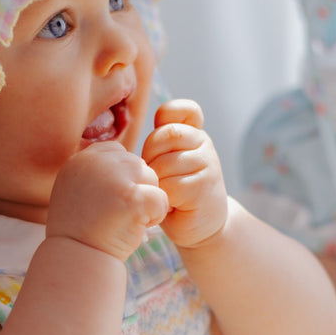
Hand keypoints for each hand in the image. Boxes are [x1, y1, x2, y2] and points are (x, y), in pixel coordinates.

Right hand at [46, 141, 168, 260]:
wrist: (77, 260)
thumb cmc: (80, 230)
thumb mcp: (78, 191)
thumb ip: (98, 172)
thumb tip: (132, 163)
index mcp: (80, 159)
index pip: (118, 152)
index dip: (124, 178)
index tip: (111, 202)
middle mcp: (95, 162)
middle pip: (138, 164)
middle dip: (137, 190)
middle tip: (120, 215)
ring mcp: (113, 178)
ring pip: (152, 179)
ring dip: (147, 202)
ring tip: (127, 221)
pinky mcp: (132, 196)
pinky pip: (161, 198)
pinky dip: (156, 216)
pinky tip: (137, 228)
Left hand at [141, 99, 227, 248]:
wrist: (199, 225)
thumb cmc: (175, 191)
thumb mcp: (166, 162)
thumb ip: (159, 143)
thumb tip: (127, 121)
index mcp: (194, 133)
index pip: (185, 110)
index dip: (169, 116)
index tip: (161, 140)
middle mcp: (204, 144)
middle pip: (167, 134)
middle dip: (151, 155)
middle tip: (153, 174)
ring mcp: (208, 164)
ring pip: (166, 163)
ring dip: (156, 181)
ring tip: (161, 191)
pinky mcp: (204, 187)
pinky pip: (171, 186)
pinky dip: (163, 197)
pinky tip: (169, 203)